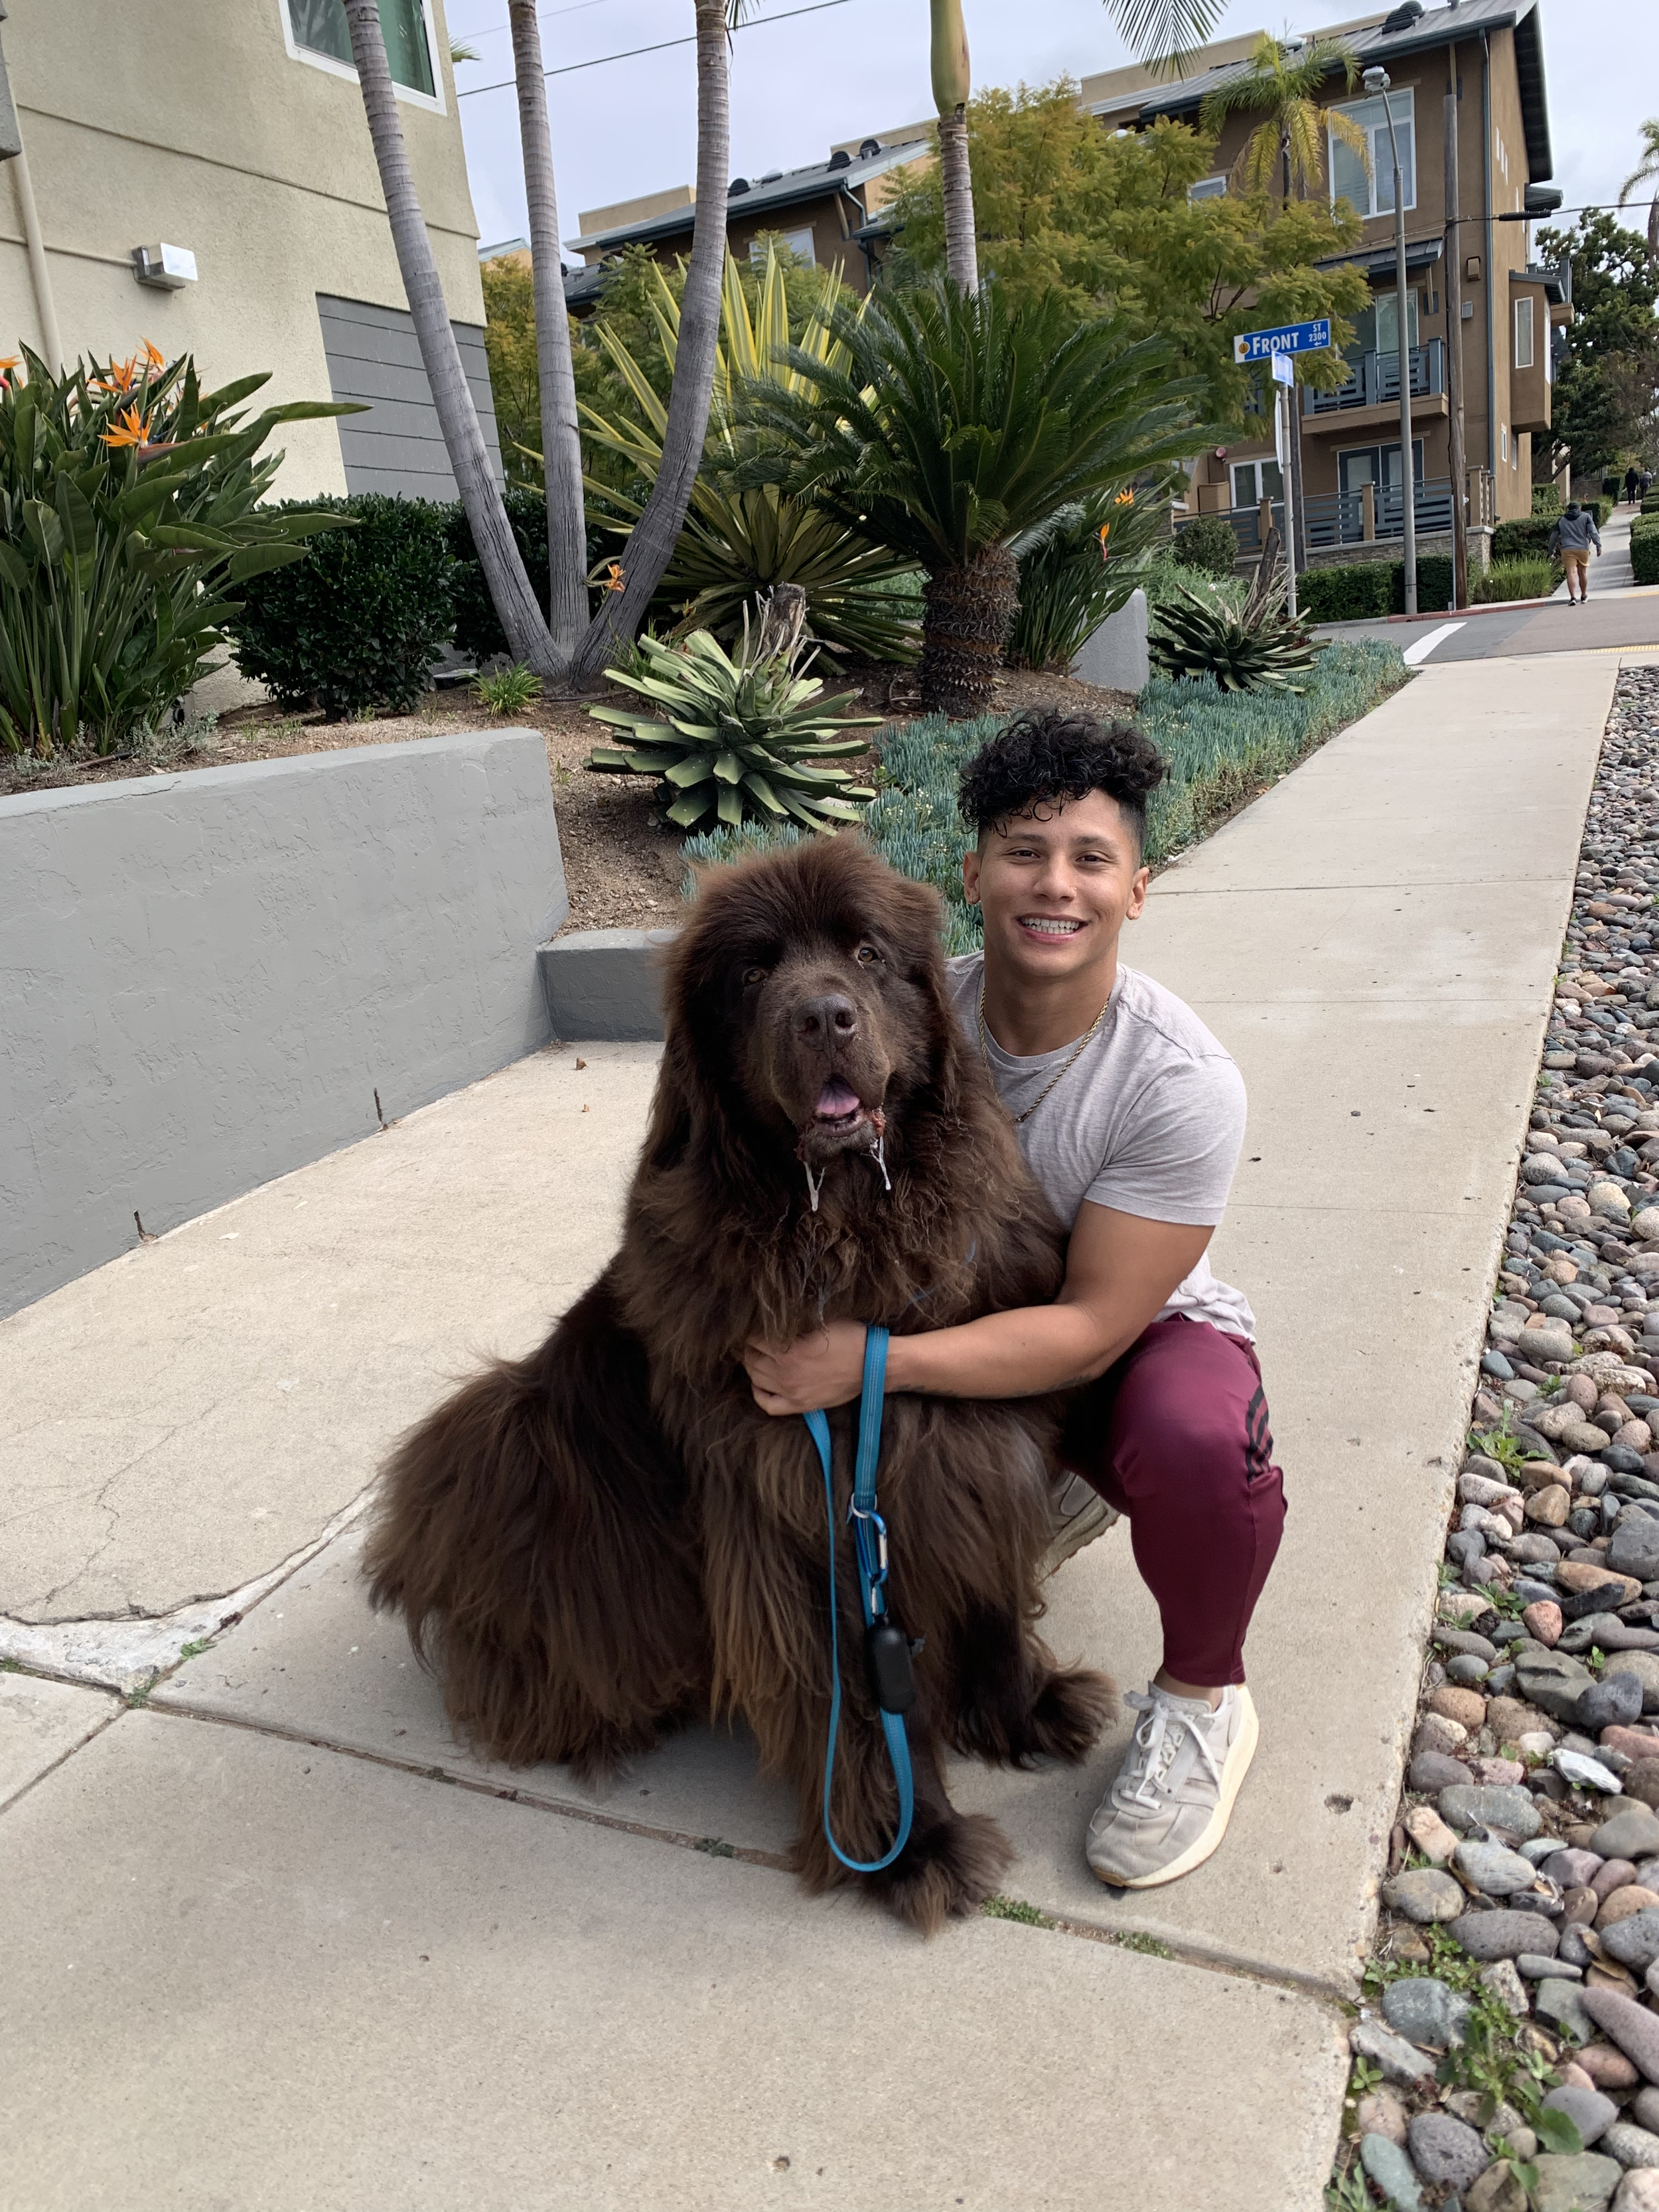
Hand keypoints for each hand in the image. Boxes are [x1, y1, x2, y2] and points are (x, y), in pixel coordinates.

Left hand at [744, 1319, 868, 1415]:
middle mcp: (786, 1373)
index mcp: (789, 1350)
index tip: (758, 1326)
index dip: (753, 1330)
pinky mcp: (800, 1405)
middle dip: (750, 1347)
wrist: (873, 1366)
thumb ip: (795, 1321)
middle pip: (751, 1359)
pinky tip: (760, 1384)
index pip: (754, 1339)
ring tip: (758, 1357)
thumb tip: (774, 1316)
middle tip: (757, 1340)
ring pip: (755, 1379)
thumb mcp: (821, 1321)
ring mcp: (791, 1392)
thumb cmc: (851, 1338)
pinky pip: (768, 1405)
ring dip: (753, 1366)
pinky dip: (759, 1394)